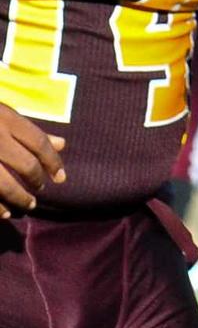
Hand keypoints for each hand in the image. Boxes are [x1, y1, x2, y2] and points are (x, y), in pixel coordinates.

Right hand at [0, 102, 62, 216]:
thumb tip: (62, 145)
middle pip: (25, 165)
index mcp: (4, 118)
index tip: (61, 178)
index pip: (38, 143)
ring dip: (18, 198)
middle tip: (40, 190)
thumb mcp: (1, 114)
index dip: (53, 162)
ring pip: (3, 184)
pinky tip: (2, 213)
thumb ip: (29, 130)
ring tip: (27, 205)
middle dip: (37, 181)